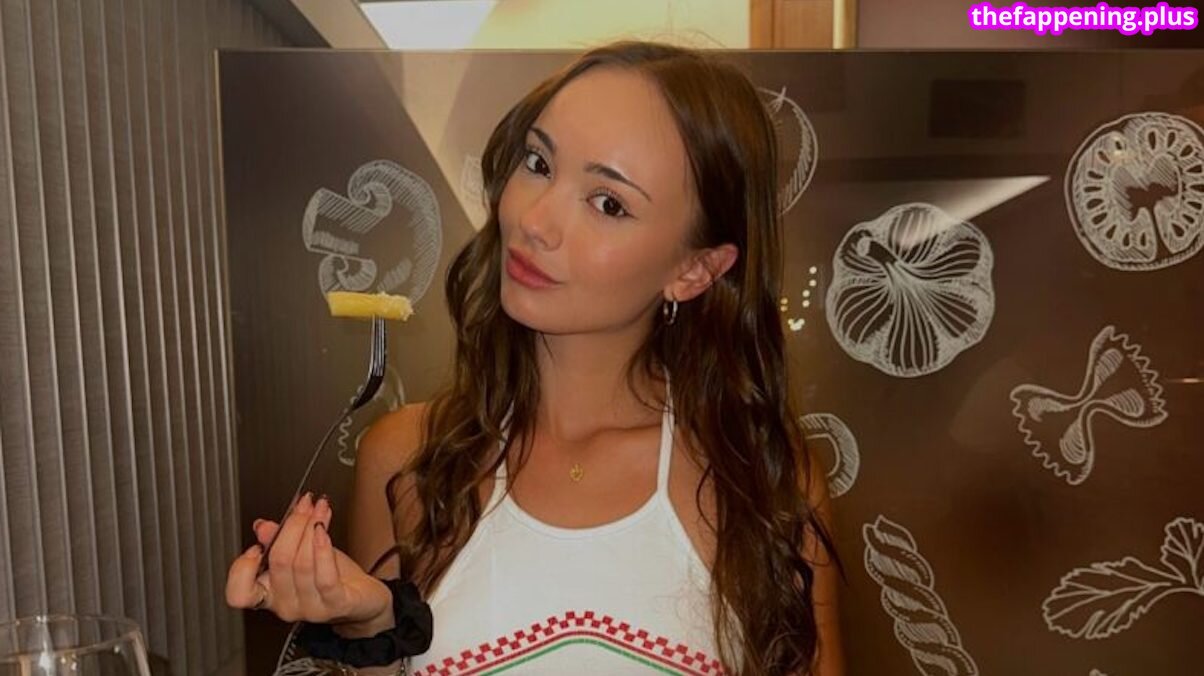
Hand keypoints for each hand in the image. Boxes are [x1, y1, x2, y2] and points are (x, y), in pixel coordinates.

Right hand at [225, 493, 391, 630]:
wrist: (365, 600)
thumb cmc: (333, 576)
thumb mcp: (303, 554)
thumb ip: (279, 540)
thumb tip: (262, 526)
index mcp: (270, 594)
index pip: (239, 594)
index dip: (241, 570)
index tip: (256, 545)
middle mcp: (286, 605)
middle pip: (279, 561)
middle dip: (293, 525)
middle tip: (304, 504)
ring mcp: (311, 608)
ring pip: (302, 564)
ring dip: (311, 528)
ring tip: (320, 509)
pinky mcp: (336, 605)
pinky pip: (325, 577)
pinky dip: (322, 549)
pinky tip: (323, 530)